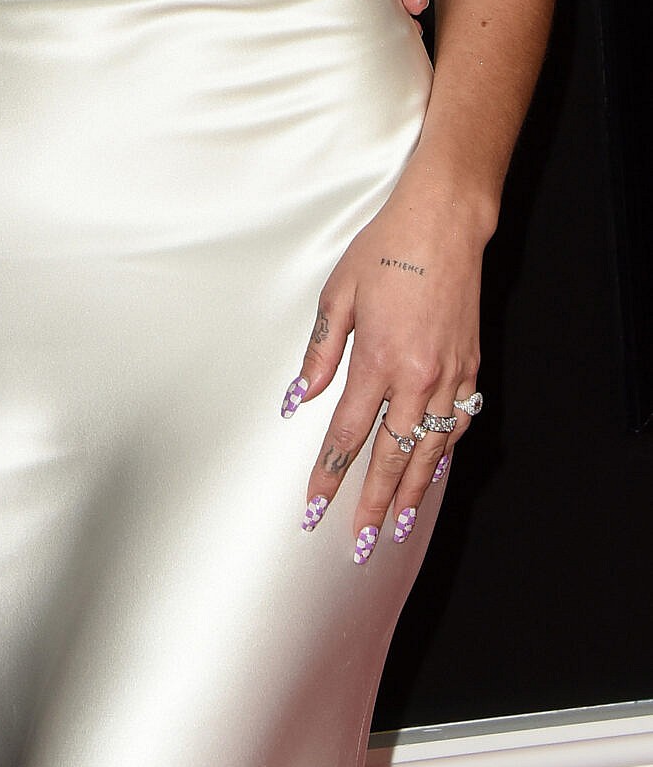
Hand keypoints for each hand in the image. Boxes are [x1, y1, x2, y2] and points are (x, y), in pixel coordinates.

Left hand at [285, 164, 483, 560]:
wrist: (444, 225)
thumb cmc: (386, 253)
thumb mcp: (338, 296)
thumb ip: (319, 354)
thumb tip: (297, 399)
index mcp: (379, 361)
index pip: (348, 434)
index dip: (330, 475)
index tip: (315, 506)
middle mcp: (419, 377)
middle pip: (393, 456)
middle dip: (371, 502)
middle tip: (359, 541)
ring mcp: (450, 375)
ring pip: (431, 449)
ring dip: (411, 491)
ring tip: (395, 525)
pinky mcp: (470, 367)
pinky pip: (458, 424)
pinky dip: (444, 454)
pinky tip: (432, 471)